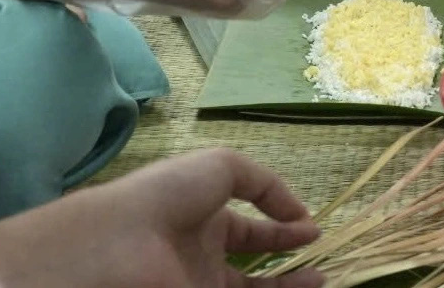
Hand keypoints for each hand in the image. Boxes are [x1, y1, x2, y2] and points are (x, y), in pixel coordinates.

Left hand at [0, 148, 323, 287]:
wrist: (122, 241)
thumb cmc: (170, 193)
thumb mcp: (224, 167)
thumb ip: (265, 186)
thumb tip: (298, 212)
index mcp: (206, 216)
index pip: (250, 229)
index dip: (282, 228)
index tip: (313, 229)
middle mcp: (204, 254)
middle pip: (254, 267)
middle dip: (289, 266)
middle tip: (321, 263)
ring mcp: (200, 283)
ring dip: (288, 287)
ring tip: (321, 280)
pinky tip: (299, 286)